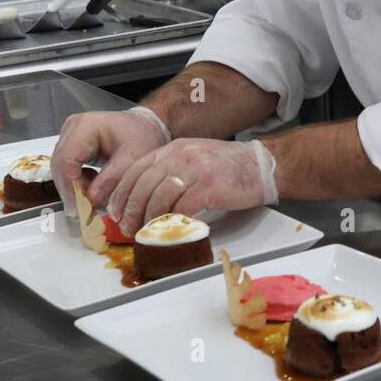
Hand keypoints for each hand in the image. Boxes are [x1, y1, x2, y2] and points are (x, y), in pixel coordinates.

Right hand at [52, 107, 169, 217]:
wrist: (145, 126)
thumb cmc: (142, 136)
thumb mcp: (133, 159)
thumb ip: (112, 178)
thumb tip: (91, 198)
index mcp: (86, 126)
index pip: (67, 158)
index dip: (70, 184)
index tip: (79, 204)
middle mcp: (72, 128)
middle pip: (60, 164)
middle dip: (71, 190)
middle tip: (83, 211)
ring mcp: (69, 136)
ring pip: (60, 169)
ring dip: (73, 188)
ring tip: (89, 203)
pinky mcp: (71, 145)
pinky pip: (66, 168)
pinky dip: (76, 182)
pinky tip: (91, 188)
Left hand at [108, 137, 278, 235]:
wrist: (263, 165)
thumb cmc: (231, 167)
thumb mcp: (195, 159)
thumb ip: (171, 171)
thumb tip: (147, 197)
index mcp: (173, 148)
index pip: (135, 169)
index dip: (121, 193)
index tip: (117, 211)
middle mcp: (180, 155)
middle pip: (142, 184)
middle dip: (130, 210)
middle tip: (127, 227)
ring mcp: (195, 169)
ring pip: (157, 197)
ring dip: (147, 219)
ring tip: (145, 232)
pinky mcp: (209, 186)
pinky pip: (181, 208)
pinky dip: (171, 222)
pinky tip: (169, 230)